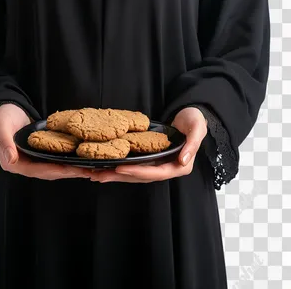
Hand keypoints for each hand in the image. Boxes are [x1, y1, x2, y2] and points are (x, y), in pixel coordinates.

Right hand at [0, 103, 89, 178]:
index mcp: (13, 163)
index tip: (69, 169)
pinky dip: (67, 162)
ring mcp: (33, 161)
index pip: (36, 170)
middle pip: (48, 172)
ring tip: (87, 169)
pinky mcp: (40, 155)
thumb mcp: (1, 125)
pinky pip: (55, 161)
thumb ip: (5, 142)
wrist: (9, 108)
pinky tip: (79, 161)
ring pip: (54, 169)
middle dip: (67, 172)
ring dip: (70, 170)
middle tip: (85, 171)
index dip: (53, 170)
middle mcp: (24, 165)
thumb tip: (11, 160)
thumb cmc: (4, 115)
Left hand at [88, 107, 207, 182]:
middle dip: (120, 177)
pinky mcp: (150, 159)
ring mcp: (157, 165)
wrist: (190, 116)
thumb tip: (183, 161)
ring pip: (134, 174)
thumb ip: (192, 145)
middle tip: (99, 176)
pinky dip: (119, 167)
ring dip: (115, 175)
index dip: (138, 172)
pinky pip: (133, 165)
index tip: (120, 169)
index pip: (157, 173)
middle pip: (141, 177)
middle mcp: (167, 168)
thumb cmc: (194, 120)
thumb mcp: (197, 129)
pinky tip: (104, 166)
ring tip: (96, 174)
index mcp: (180, 165)